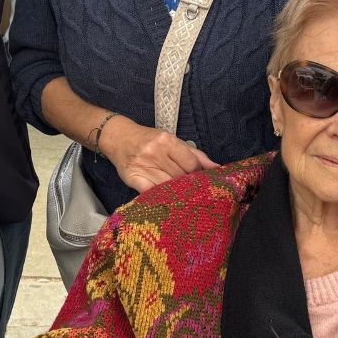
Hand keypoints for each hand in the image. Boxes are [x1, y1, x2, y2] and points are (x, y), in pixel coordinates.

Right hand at [98, 117, 217, 192]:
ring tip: (180, 197)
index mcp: (167, 141)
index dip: (198, 175)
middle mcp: (155, 152)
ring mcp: (143, 165)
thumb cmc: (150, 140)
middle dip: (188, 185)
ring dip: (176, 194)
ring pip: (167, 187)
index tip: (200, 180)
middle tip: (191, 191)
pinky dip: (159, 198)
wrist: (119, 138)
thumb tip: (217, 168)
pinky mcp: (132, 177)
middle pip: (181, 177)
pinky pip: (150, 193)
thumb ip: (195, 154)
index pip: (191, 165)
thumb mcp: (173, 141)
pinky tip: (165, 200)